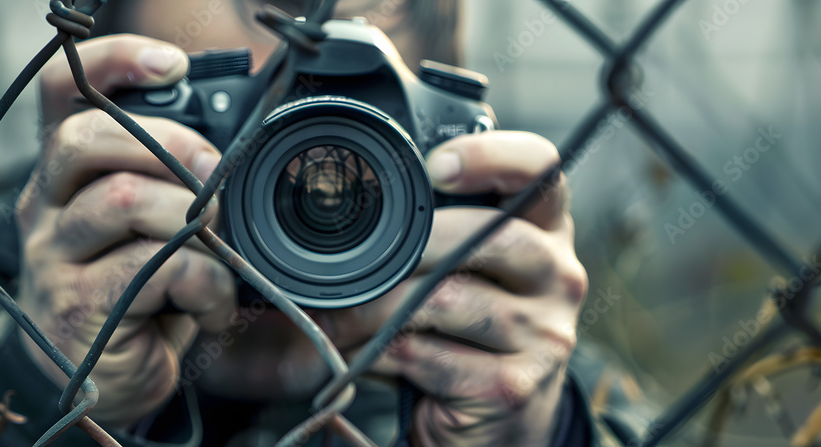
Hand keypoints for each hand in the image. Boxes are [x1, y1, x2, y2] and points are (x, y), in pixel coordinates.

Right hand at [17, 35, 234, 427]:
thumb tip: (224, 152)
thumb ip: (165, 182)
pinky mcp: (77, 307)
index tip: (172, 65)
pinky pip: (153, 268)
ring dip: (192, 220)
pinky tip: (211, 305)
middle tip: (213, 174)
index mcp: (63, 176)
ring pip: (122, 199)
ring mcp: (51, 258)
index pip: (61, 94)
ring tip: (217, 251)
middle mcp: (43, 208)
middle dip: (168, 144)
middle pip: (84, 139)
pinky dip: (203, 282)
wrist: (109, 380)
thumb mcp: (148, 228)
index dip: (112, 64)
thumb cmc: (138, 293)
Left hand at [323, 131, 585, 445]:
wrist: (497, 422)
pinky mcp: (513, 385)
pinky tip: (370, 353)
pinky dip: (384, 353)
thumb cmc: (469, 329)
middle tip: (357, 259)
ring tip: (346, 315)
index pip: (541, 167)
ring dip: (378, 308)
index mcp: (545, 229)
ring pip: (446, 298)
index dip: (490, 155)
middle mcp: (558, 274)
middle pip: (490, 234)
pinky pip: (429, 355)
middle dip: (413, 244)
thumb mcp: (468, 267)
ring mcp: (544, 334)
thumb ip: (441, 225)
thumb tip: (354, 196)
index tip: (434, 165)